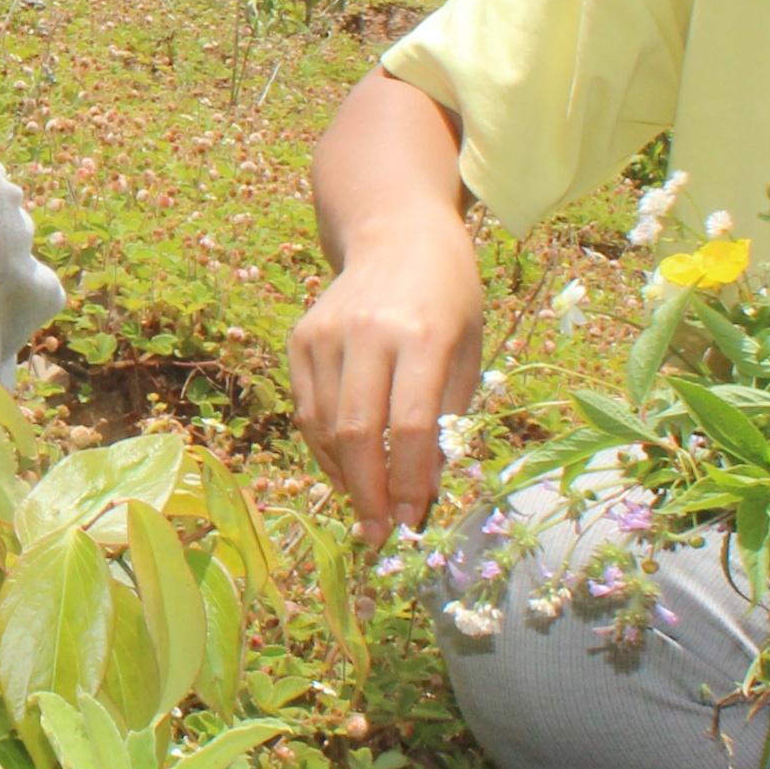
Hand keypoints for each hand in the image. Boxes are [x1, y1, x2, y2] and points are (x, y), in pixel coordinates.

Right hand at [288, 217, 482, 548]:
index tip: (412, 522)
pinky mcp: (301, 338)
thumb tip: (424, 491)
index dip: (409, 481)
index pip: (412, 425)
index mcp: (423, 335)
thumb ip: (449, 418)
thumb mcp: (468, 350)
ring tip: (364, 509)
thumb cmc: (449, 298)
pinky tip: (345, 471)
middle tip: (378, 535)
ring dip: (344, 477)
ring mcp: (327, 333)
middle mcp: (369, 332)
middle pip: (359, 431)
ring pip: (325, 425)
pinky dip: (323, 449)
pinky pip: (308, 408)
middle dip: (369, 492)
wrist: (396, 233)